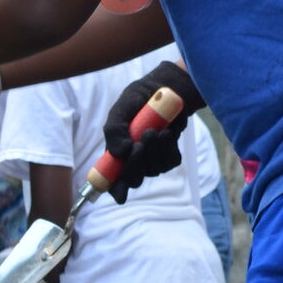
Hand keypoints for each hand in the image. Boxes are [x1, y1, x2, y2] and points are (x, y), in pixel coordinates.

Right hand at [102, 60, 203, 201]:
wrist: (166, 90)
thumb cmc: (139, 99)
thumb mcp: (122, 109)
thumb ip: (114, 130)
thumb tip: (119, 153)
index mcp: (116, 152)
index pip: (112, 179)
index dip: (114, 189)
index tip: (119, 192)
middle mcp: (133, 160)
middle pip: (133, 179)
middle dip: (136, 165)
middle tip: (139, 144)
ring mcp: (152, 159)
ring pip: (153, 170)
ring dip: (154, 152)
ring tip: (155, 130)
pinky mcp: (169, 155)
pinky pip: (170, 162)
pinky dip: (168, 148)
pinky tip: (166, 133)